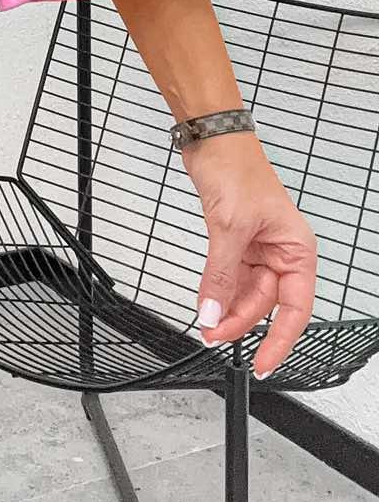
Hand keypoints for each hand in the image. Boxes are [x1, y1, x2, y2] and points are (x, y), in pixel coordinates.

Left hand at [183, 130, 317, 377]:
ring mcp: (258, 247)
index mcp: (296, 249)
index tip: (262, 363)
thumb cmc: (236, 168)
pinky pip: (229, 275)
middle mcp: (281, 252)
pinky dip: (217, 289)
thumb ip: (220, 275)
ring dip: (225, 307)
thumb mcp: (229, 228)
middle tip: (213, 335)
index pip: (295, 308)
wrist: (212, 139)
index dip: (280, 339)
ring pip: (245, 291)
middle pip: (265, 302)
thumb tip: (213, 313)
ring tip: (205, 322)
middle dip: (239, 320)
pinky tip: (205, 301)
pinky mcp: (236, 240)